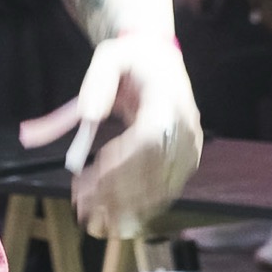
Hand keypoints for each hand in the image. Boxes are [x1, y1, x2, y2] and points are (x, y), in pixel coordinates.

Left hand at [19, 35, 202, 237]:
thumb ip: (97, 83)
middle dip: (116, 190)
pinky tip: (115, 215)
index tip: (92, 173)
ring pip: (160, 186)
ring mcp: (191, 146)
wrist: (161, 61)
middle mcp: (186, 127)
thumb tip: (88, 115)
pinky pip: (167, 189)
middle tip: (80, 203)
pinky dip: (141, 205)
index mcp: (169, 100)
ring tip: (89, 214)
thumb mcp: (109, 56)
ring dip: (125, 204)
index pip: (149, 138)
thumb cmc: (132, 58)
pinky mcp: (188, 159)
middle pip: (154, 168)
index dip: (123, 161)